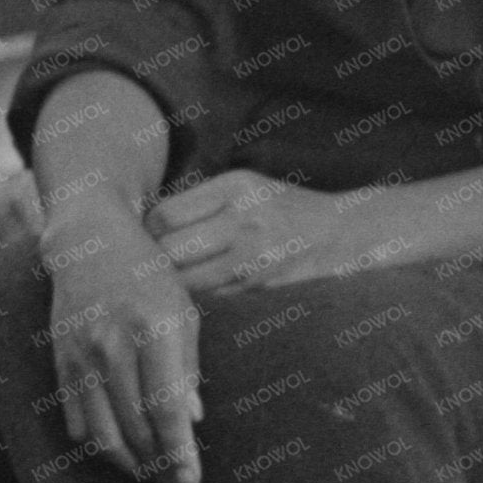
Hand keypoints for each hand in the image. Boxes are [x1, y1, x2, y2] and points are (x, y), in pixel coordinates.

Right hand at [42, 197, 203, 482]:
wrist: (90, 241)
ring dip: (131, 466)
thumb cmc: (150, 276)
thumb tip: (192, 419)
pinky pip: (75, 421)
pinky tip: (123, 455)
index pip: (166, 410)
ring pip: (102, 434)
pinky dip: (98, 446)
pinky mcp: (60, 362)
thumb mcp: (184, 310)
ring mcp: (79, 355)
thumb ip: (187, 366)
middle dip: (161, 469)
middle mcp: (111, 344)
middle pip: (136, 429)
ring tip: (154, 478)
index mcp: (153, 328)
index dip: (180, 454)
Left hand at [148, 171, 379, 295]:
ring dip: (173, 283)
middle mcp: (245, 222)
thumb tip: (142, 225)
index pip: (165, 215)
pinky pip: (210, 297)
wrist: (339, 233)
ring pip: (186, 283)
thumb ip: (198, 202)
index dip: (147, 228)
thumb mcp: (244, 186)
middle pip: (170, 252)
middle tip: (149, 262)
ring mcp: (254, 259)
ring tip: (171, 276)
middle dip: (155, 260)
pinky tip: (200, 286)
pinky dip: (199, 295)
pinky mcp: (260, 289)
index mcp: (235, 188)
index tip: (148, 234)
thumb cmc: (280, 207)